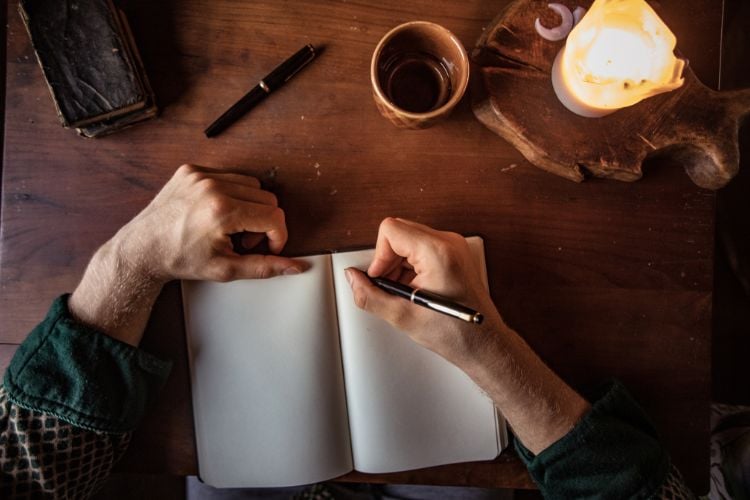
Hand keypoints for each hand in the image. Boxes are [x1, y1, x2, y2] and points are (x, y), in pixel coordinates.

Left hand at [113, 164, 305, 282]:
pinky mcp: (191, 170)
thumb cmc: (180, 259)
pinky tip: (217, 213)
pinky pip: (228, 176)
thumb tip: (296, 267)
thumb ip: (265, 267)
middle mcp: (213, 188)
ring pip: (252, 185)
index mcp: (223, 212)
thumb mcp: (227, 269)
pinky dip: (231, 193)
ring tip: (231, 227)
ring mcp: (200, 176)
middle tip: (244, 242)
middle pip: (267, 199)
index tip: (268, 248)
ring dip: (250, 206)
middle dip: (263, 223)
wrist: (143, 249)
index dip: (278, 237)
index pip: (274, 217)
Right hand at [345, 217, 506, 367]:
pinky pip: (421, 248)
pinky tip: (414, 289)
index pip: (391, 230)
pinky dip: (410, 266)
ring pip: (408, 239)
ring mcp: (453, 246)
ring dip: (398, 264)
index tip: (380, 278)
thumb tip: (354, 279)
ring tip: (405, 292)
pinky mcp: (454, 253)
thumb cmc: (456, 332)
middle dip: (387, 259)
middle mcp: (448, 242)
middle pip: (399, 231)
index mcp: (437, 252)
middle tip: (390, 287)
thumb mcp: (403, 317)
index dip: (379, 255)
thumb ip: (370, 296)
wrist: (484, 343)